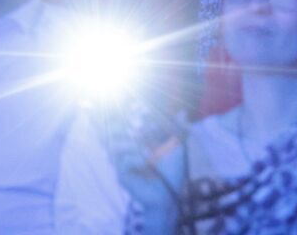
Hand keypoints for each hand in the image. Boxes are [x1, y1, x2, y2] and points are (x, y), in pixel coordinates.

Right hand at [99, 116, 184, 233]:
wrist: (169, 191)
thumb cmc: (172, 168)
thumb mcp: (176, 146)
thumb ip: (177, 129)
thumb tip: (183, 112)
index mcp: (139, 138)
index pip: (127, 121)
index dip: (129, 112)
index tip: (138, 105)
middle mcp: (128, 148)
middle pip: (113, 130)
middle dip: (120, 124)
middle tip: (136, 124)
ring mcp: (123, 161)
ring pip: (113, 144)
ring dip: (128, 142)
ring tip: (142, 146)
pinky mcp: (122, 174)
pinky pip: (122, 161)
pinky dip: (134, 158)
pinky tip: (145, 161)